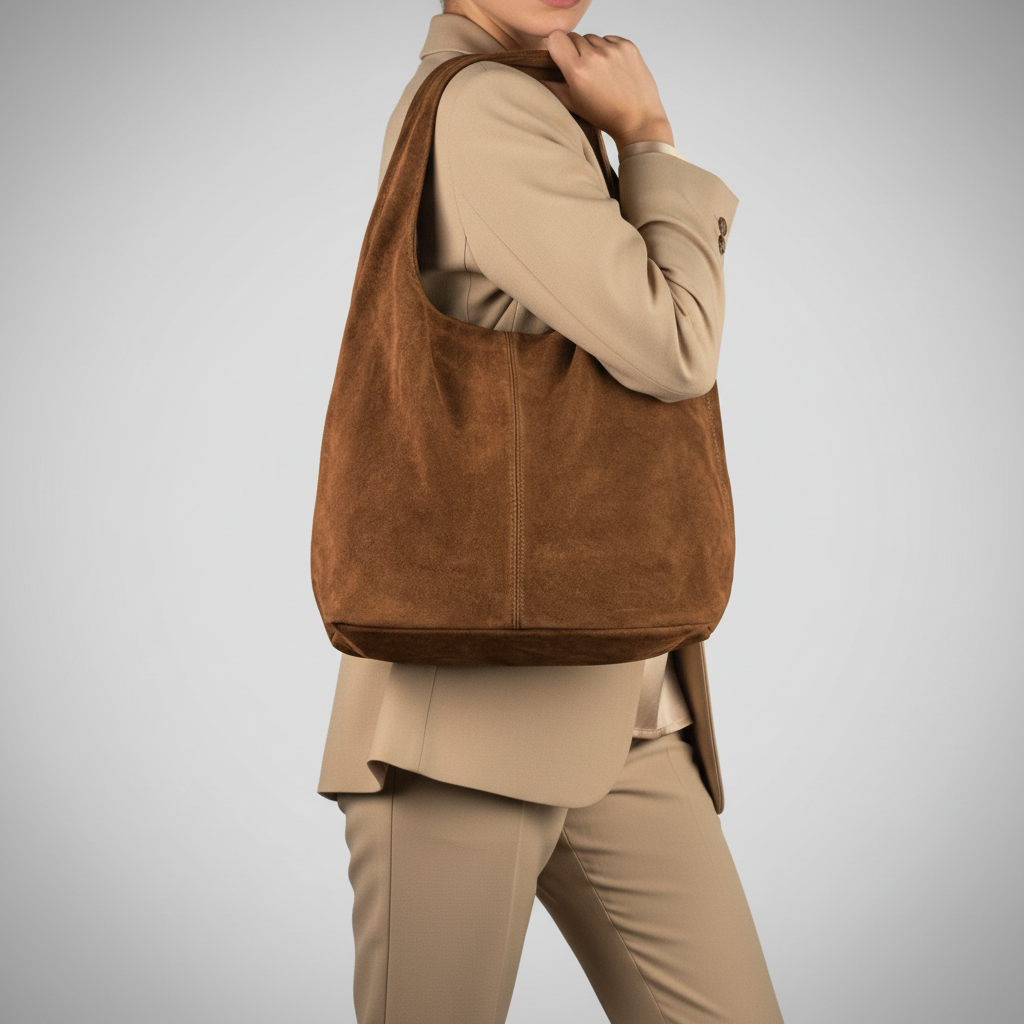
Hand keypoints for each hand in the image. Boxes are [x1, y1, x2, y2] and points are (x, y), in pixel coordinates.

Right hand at [539, 31, 673, 150]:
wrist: (638, 120)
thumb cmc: (606, 115)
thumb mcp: (573, 105)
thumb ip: (552, 87)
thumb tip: (537, 75)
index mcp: (578, 71)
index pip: (556, 38)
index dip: (557, 47)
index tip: (561, 57)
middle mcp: (595, 56)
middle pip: (574, 37)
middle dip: (575, 51)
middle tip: (583, 72)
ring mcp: (613, 50)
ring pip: (592, 38)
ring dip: (592, 50)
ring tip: (600, 72)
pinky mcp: (628, 46)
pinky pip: (609, 39)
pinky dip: (608, 49)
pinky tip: (612, 69)